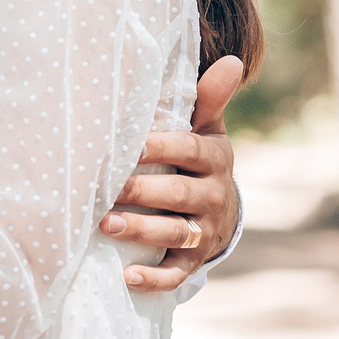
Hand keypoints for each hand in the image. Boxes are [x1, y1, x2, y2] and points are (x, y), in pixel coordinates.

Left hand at [96, 57, 244, 292]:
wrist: (222, 211)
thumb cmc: (199, 159)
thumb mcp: (208, 128)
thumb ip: (208, 98)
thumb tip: (232, 60)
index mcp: (213, 159)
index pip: (189, 152)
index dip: (161, 148)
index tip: (130, 145)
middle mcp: (212, 197)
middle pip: (178, 196)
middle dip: (142, 193)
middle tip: (106, 190)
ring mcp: (204, 231)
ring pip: (174, 234)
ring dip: (140, 231)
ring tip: (106, 225)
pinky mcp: (194, 260)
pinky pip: (176, 273)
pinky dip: (155, 279)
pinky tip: (128, 278)